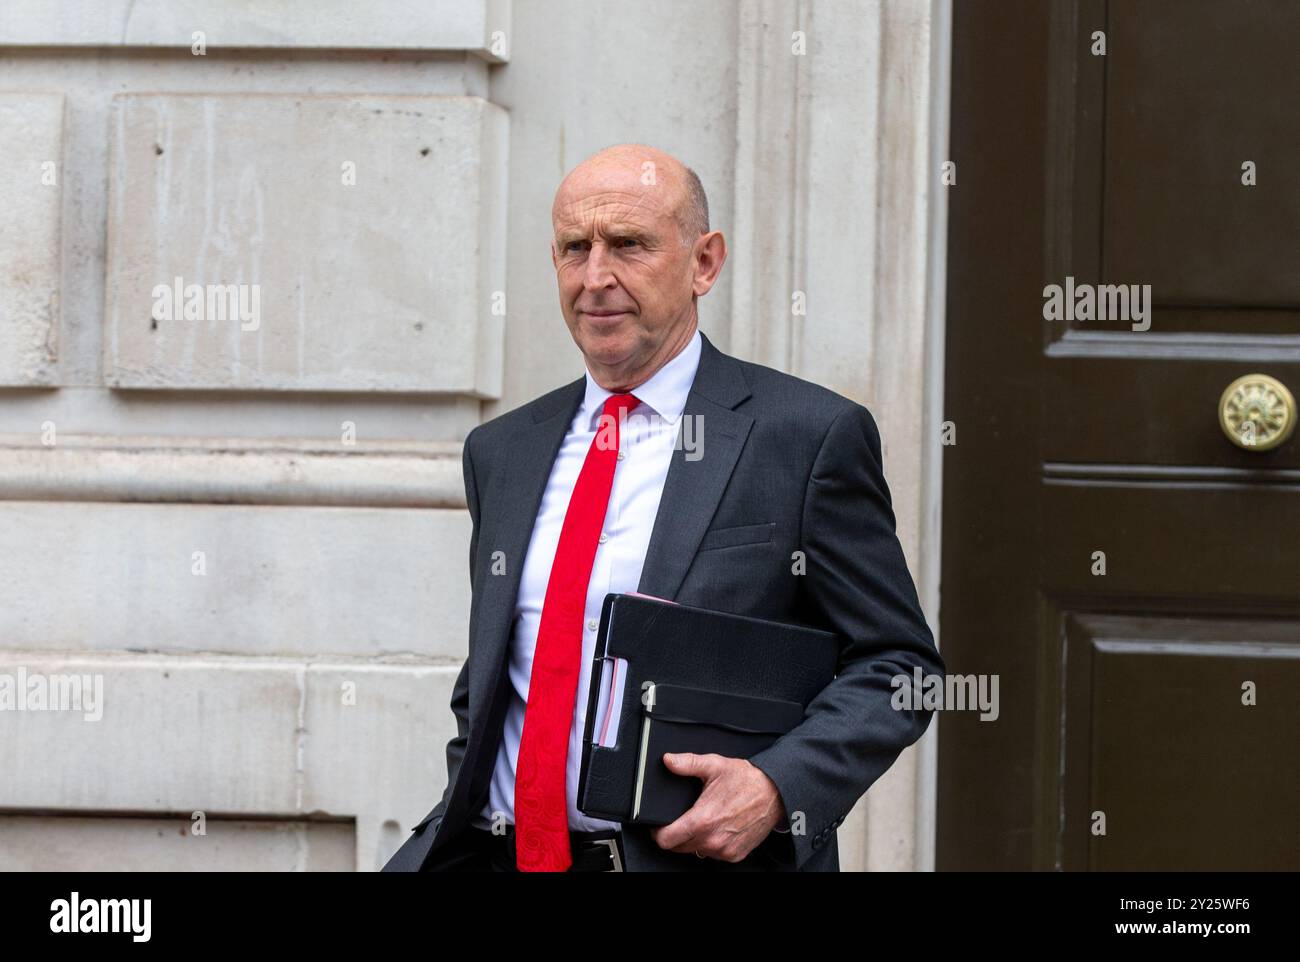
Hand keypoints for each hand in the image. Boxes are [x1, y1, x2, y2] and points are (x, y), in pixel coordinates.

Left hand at [649, 753, 786, 861]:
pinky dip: (712, 844)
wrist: (775, 793)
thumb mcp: (714, 765)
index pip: (666, 840)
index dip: (658, 832)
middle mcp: (713, 839)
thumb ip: (687, 763)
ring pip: (696, 851)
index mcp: (703, 820)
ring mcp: (724, 850)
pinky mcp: (735, 855)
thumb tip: (668, 761)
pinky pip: (713, 854)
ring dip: (695, 839)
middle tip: (685, 817)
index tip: (659, 826)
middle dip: (676, 834)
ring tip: (706, 819)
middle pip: (679, 847)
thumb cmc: (747, 780)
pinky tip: (719, 827)